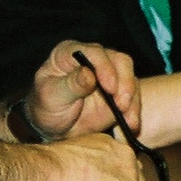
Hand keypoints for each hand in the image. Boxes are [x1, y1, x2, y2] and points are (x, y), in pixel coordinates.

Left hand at [26, 42, 140, 139]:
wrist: (54, 128)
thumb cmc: (46, 107)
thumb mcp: (51, 96)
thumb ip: (70, 84)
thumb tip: (89, 73)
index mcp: (70, 53)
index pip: (93, 52)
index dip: (104, 67)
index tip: (109, 87)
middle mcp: (93, 59)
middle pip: (119, 61)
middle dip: (124, 83)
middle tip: (122, 105)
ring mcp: (109, 74)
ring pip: (130, 78)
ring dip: (132, 99)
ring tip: (128, 120)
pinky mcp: (120, 91)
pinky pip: (134, 98)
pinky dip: (134, 112)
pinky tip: (131, 125)